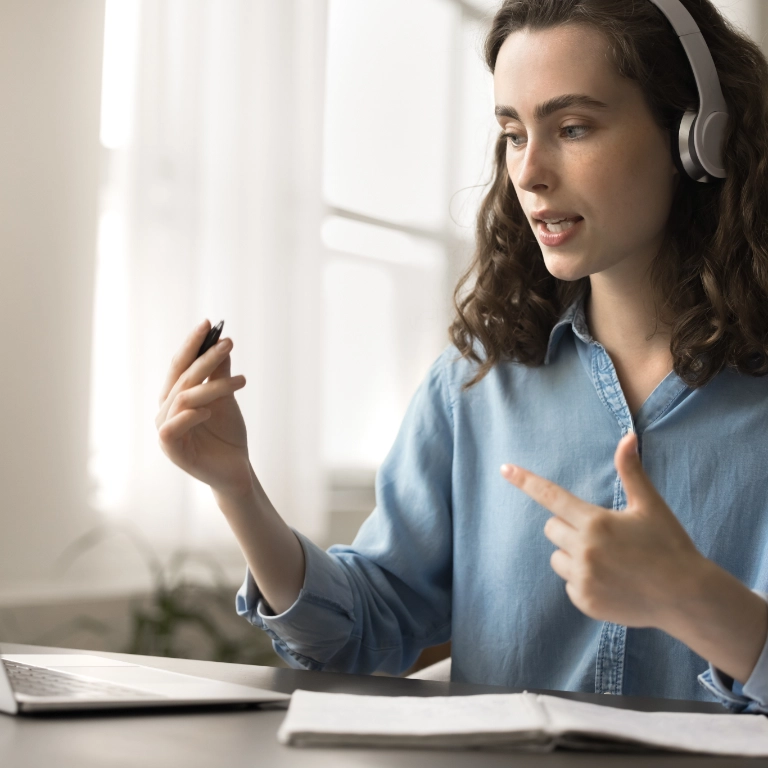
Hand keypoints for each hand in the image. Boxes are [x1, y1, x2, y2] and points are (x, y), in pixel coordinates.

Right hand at [155, 320, 252, 497]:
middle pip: (184, 378)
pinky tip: (208, 412)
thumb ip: (220, 374)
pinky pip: (172, 429)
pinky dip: (189, 417)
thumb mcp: (226, 400)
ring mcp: (167, 431)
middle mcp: (167, 410)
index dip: (192, 344)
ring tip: (241, 381)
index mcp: (175, 396)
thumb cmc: (227, 435)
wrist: (235, 469)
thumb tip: (223, 342)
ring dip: (213, 387)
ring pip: (185, 399)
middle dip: (206, 358)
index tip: (209, 323)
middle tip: (229, 342)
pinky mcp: (172, 450)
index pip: (180, 365)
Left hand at [500, 432, 706, 627]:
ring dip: (573, 555)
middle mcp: (584, 549)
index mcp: (595, 522)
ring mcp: (583, 578)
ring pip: (557, 557)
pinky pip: (568, 584)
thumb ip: (631, 471)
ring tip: (609, 561)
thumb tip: (628, 437)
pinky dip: (583, 581)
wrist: (687, 597)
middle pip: (551, 528)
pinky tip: (611, 582)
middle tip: (602, 536)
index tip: (505, 469)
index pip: (551, 496)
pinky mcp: (585, 601)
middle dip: (569, 528)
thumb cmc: (669, 545)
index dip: (525, 481)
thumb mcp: (650, 506)